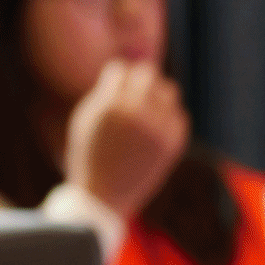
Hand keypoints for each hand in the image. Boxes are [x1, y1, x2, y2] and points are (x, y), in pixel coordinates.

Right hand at [65, 60, 188, 216]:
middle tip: (131, 89)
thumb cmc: (88, 153)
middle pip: (149, 74)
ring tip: (142, 108)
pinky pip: (178, 114)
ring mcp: (159, 128)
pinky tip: (152, 128)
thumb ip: (105, 91)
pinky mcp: (174, 142)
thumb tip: (127, 68)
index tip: (112, 84)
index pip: (122, 68)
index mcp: (110, 106)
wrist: (103, 195)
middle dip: (138, 78)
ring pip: (169, 90)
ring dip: (156, 94)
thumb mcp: (85, 119)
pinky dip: (167, 115)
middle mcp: (138, 113)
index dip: (116, 74)